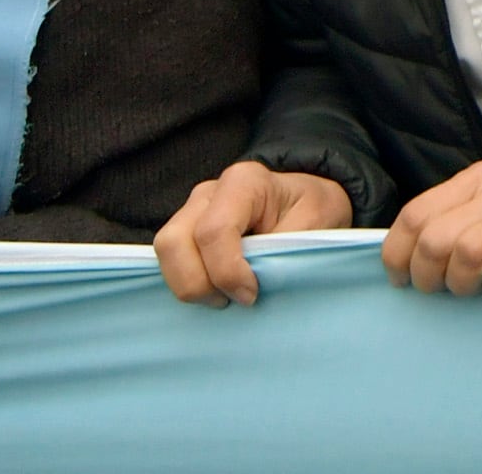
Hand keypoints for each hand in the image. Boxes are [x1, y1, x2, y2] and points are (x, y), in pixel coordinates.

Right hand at [154, 160, 356, 305]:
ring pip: (164, 253)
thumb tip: (262, 278)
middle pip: (174, 241)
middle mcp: (208, 193)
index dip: (227, 271)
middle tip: (230, 301)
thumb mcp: (317, 220)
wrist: (307, 201)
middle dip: (197, 283)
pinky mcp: (185, 235)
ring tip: (223, 299)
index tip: (251, 295)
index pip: (214, 230)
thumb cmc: (312, 208)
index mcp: (243, 182)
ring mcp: (191, 212)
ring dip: (189, 285)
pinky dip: (186, 283)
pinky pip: (169, 263)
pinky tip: (213, 294)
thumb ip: (288, 246)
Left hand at [380, 160, 481, 296]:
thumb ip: (445, 226)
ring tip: (473, 288)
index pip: (414, 216)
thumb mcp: (480, 211)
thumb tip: (399, 262)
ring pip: (472, 246)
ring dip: (463, 280)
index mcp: (470, 181)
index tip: (403, 281)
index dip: (398, 256)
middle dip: (429, 277)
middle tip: (442, 290)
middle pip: (436, 238)